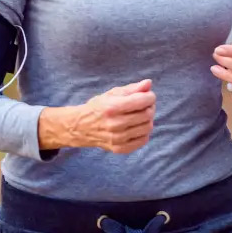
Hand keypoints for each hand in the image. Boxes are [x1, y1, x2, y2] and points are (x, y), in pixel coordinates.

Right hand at [40, 79, 155, 153]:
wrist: (81, 127)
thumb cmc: (99, 107)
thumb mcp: (112, 93)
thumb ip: (132, 88)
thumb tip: (148, 83)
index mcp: (112, 107)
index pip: (142, 101)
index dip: (150, 96)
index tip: (148, 95)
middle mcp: (115, 124)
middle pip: (147, 114)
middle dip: (150, 107)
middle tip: (145, 105)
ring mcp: (117, 139)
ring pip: (147, 127)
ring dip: (148, 119)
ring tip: (140, 115)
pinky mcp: (120, 149)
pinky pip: (143, 140)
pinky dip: (144, 132)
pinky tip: (136, 126)